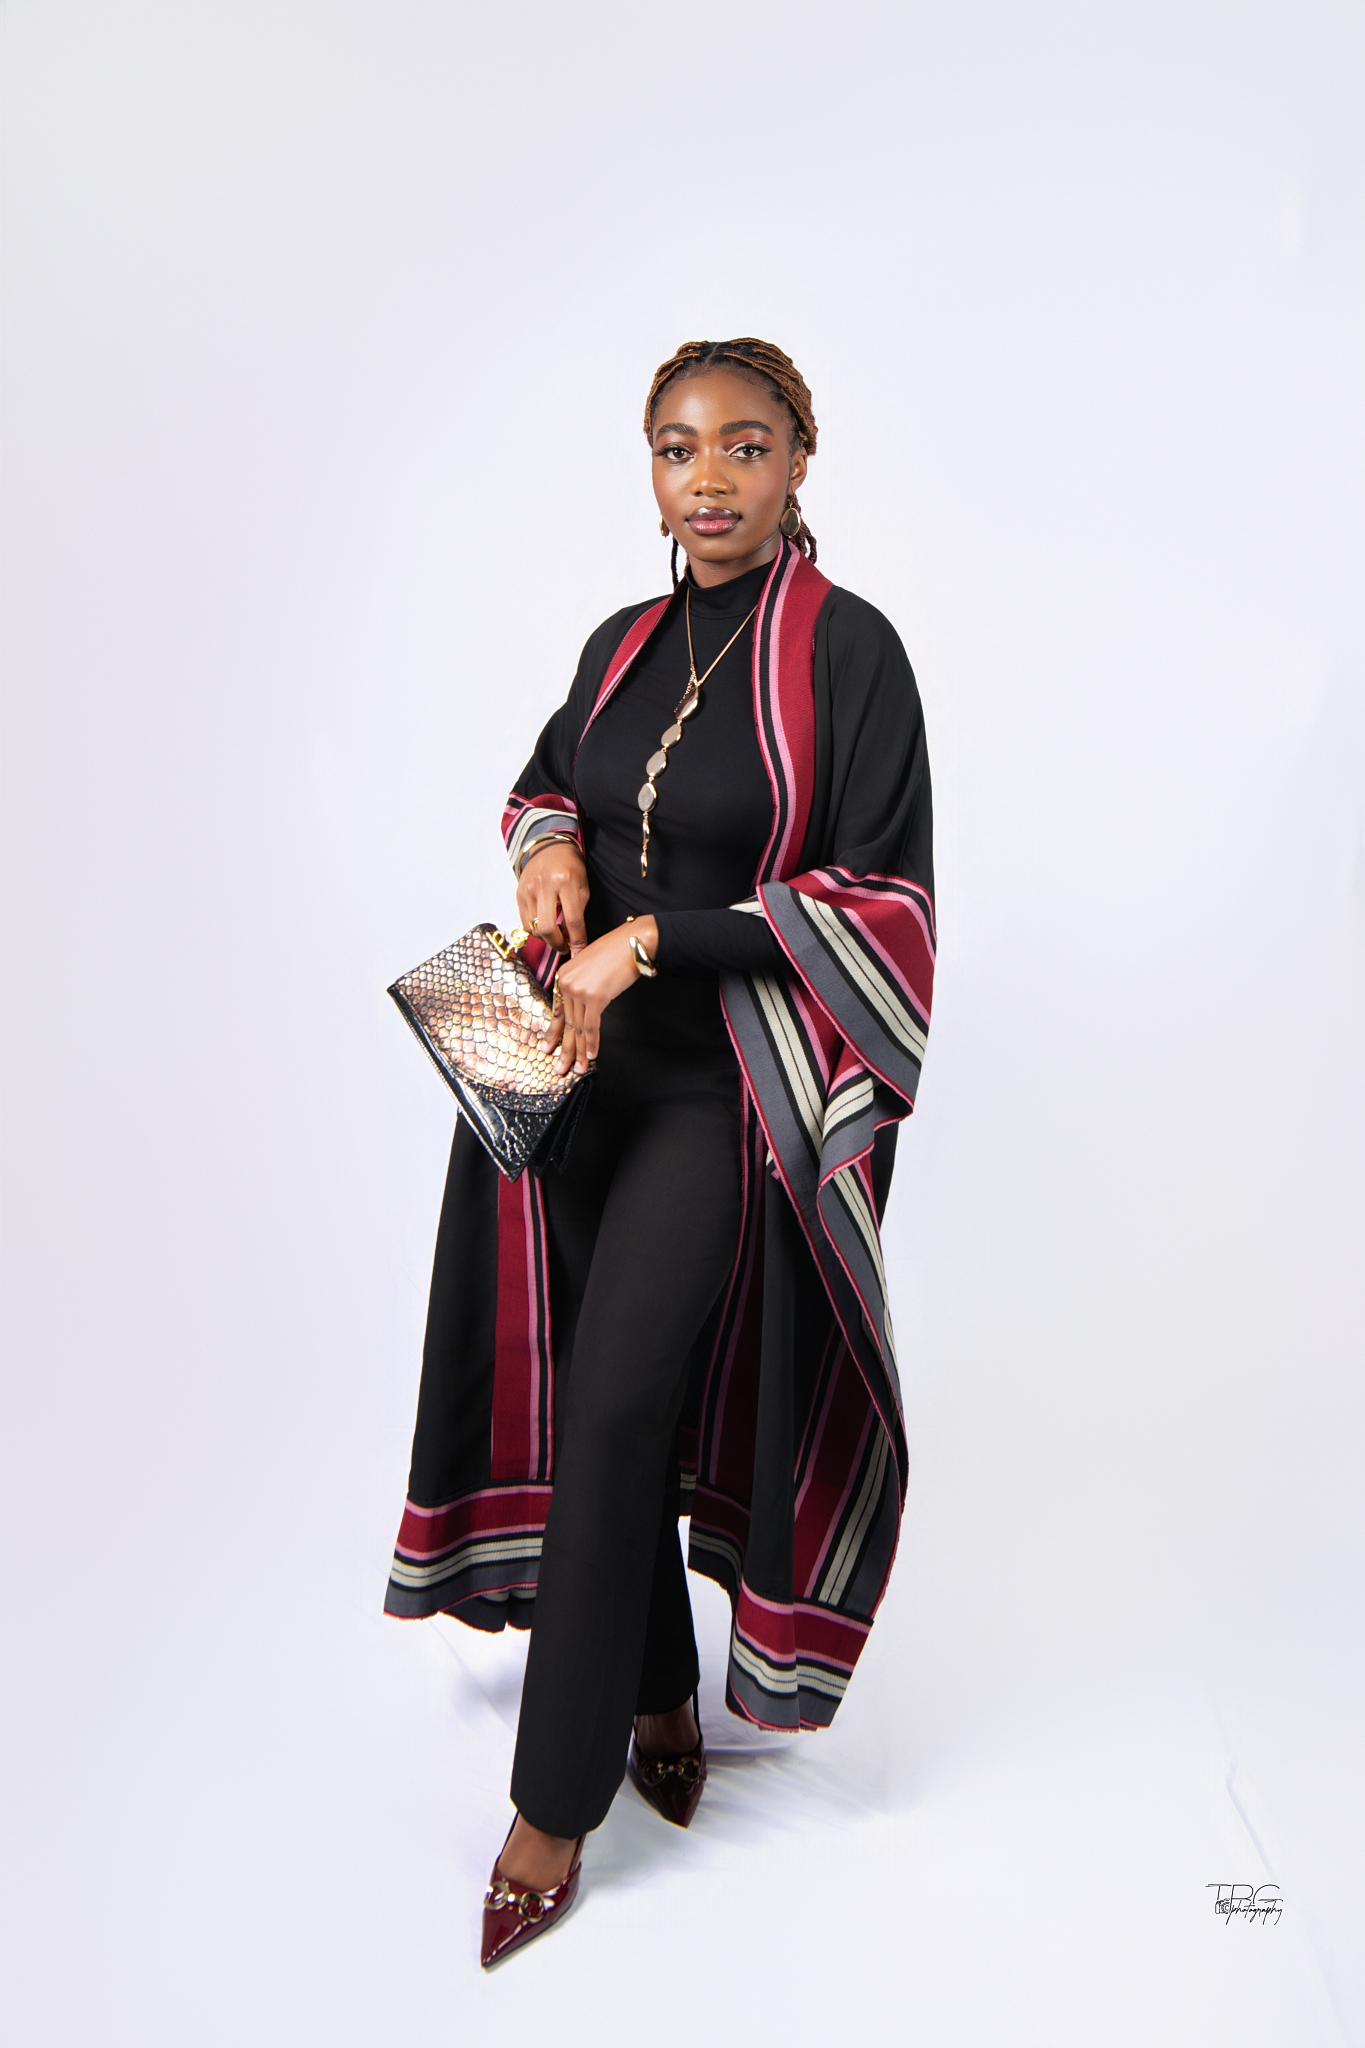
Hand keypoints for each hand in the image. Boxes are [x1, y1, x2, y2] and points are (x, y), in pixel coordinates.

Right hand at [516, 841, 588, 954]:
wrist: (549, 847)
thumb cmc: (571, 867)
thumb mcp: (582, 886)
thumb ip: (579, 911)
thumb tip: (574, 939)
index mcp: (565, 882)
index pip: (573, 920)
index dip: (577, 941)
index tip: (579, 952)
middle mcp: (544, 886)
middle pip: (547, 928)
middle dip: (557, 944)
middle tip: (565, 947)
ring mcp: (529, 890)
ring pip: (534, 928)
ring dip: (546, 938)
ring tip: (556, 936)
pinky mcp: (519, 893)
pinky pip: (524, 922)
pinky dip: (535, 930)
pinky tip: (544, 927)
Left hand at [548, 917, 656, 1074]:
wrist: (632, 942)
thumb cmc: (617, 953)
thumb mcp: (592, 968)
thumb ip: (584, 986)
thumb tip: (584, 1008)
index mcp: (564, 976)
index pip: (559, 1011)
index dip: (554, 1033)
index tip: (549, 1048)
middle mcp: (567, 983)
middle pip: (567, 1023)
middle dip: (565, 1049)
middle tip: (560, 1068)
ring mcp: (579, 990)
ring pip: (578, 1028)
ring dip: (580, 1051)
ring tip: (578, 1069)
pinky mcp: (594, 996)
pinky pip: (591, 1025)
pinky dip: (592, 1042)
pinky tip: (593, 1055)